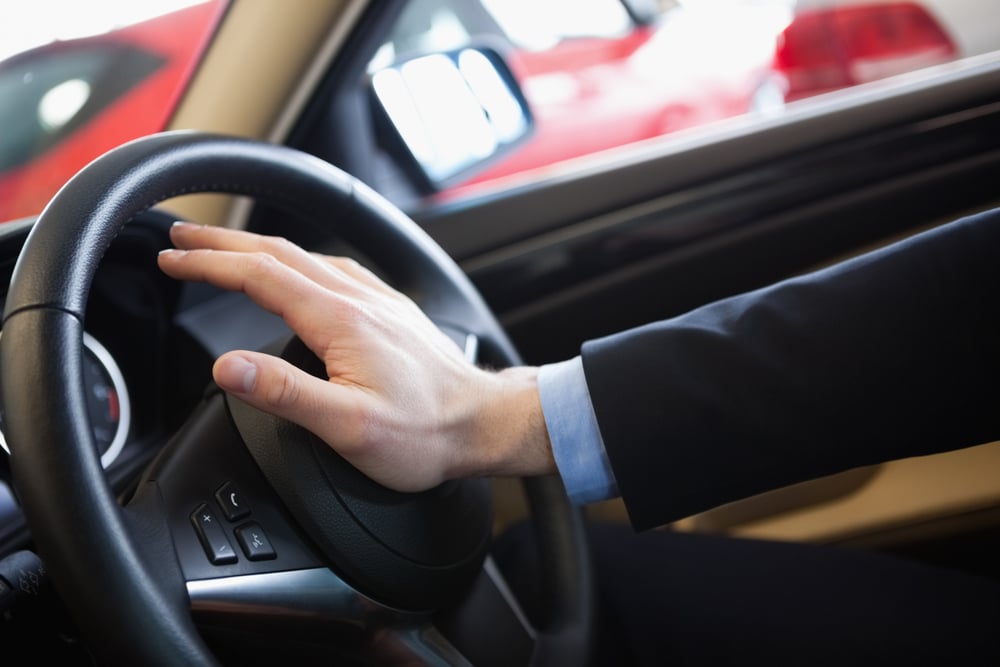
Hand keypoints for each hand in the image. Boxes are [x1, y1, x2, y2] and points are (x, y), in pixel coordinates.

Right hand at [158, 222, 554, 490]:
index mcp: (340, 320)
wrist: (483, 423)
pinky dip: (299, 260)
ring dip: (259, 248)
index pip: (260, 275)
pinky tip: (300, 270)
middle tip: (181, 238)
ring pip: (308, 257)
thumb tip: (228, 367)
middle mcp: (359, 299)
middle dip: (224, 242)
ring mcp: (378, 301)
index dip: (210, 264)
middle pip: (279, 254)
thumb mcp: (348, 426)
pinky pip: (337, 268)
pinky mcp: (391, 311)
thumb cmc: (424, 433)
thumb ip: (286, 393)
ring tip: (226, 249)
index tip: (173, 259)